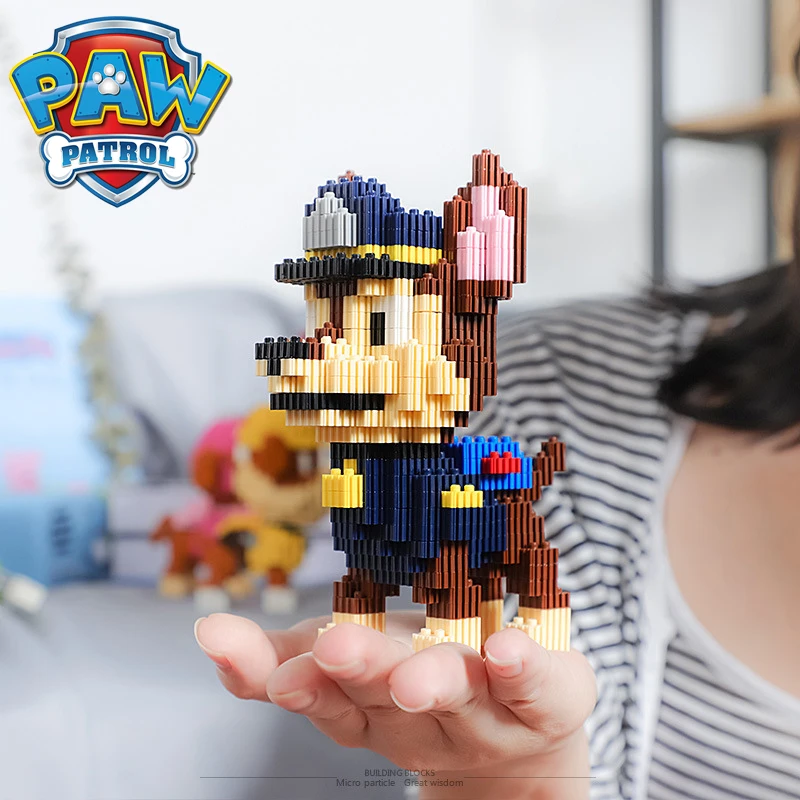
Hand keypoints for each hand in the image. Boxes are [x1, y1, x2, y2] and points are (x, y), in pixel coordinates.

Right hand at [194, 612, 595, 794]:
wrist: (519, 736)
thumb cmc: (422, 676)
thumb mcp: (347, 667)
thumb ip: (278, 658)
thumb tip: (207, 633)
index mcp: (376, 702)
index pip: (332, 699)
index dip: (300, 684)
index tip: (279, 669)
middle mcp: (426, 711)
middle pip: (390, 696)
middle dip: (361, 674)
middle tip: (333, 652)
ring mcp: (489, 708)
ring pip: (458, 695)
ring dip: (431, 680)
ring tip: (413, 675)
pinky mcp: (548, 697)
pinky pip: (540, 689)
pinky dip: (524, 670)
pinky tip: (509, 650)